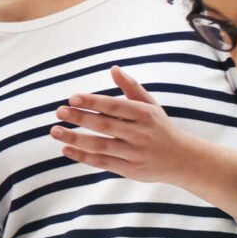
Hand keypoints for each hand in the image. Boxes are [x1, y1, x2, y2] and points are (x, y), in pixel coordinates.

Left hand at [52, 67, 191, 178]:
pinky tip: (66, 148)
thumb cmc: (160, 128)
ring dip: (75, 138)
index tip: (72, 97)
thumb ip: (131, 87)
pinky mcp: (129, 169)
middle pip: (104, 125)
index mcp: (144, 114)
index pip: (114, 106)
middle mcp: (139, 134)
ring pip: (100, 145)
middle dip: (80, 118)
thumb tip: (113, 68)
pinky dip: (82, 156)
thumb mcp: (150, 105)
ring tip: (55, 130)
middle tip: (59, 111)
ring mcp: (134, 153)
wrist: (181, 159)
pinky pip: (101, 162)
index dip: (93, 102)